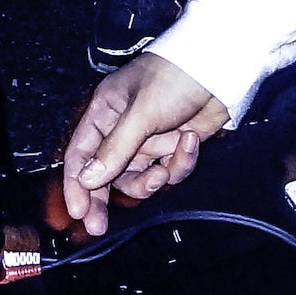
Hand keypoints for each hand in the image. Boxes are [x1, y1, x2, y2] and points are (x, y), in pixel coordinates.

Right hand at [60, 52, 229, 234]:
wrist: (219, 69)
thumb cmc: (173, 77)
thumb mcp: (141, 113)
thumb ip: (114, 149)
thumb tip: (87, 179)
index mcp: (104, 113)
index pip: (80, 153)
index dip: (76, 183)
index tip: (78, 210)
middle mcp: (122, 129)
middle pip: (105, 174)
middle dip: (104, 198)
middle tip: (99, 225)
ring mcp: (148, 140)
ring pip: (139, 178)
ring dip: (153, 179)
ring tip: (164, 171)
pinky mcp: (173, 147)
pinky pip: (170, 169)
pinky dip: (180, 161)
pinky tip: (189, 141)